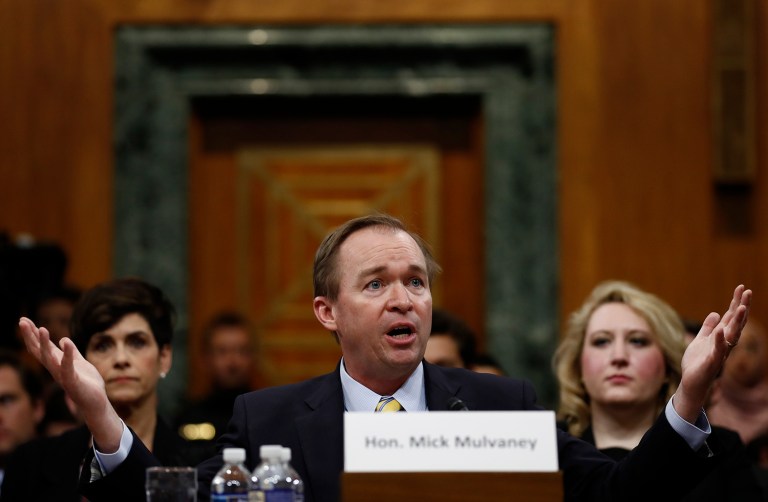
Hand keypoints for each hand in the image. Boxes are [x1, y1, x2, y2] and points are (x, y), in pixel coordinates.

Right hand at [18, 317, 122, 451]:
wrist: (96, 402)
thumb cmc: (87, 383)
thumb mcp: (78, 363)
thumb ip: (71, 353)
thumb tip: (63, 339)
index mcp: (57, 363)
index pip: (41, 347)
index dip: (33, 334)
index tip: (23, 320)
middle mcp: (56, 369)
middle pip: (39, 351)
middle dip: (31, 336)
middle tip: (22, 321)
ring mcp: (63, 375)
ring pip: (50, 358)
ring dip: (45, 344)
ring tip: (42, 328)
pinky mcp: (73, 382)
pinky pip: (68, 367)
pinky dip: (67, 355)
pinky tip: (66, 342)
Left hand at [675, 285, 750, 421]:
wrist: (692, 382)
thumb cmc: (697, 362)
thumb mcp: (700, 340)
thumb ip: (708, 328)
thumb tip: (716, 313)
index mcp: (721, 336)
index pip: (731, 317)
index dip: (736, 302)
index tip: (741, 288)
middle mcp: (724, 343)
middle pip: (736, 323)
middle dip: (741, 307)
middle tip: (747, 292)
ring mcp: (720, 352)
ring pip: (732, 335)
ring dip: (736, 322)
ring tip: (741, 307)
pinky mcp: (712, 362)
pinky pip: (717, 350)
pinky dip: (719, 340)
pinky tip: (721, 330)